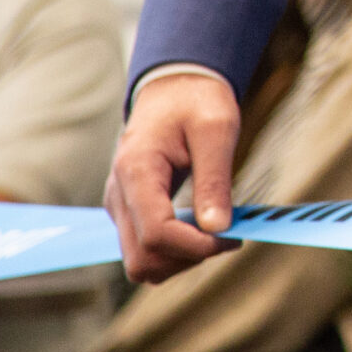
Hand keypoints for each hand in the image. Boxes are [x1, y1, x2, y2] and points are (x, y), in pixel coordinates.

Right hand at [105, 68, 245, 281]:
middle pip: (141, 260)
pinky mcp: (130, 212)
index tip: (232, 236)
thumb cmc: (196, 101)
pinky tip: (202, 229)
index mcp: (136, 172)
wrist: (173, 88)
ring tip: (217, 231)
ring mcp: (120, 207)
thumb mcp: (216, 128)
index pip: (156, 234)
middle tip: (227, 236)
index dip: (195, 246)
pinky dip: (175, 251)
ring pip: (140, 263)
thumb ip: (215, 178)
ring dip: (181, 260)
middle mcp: (119, 196)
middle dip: (187, 258)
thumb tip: (218, 228)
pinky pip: (145, 249)